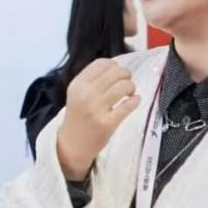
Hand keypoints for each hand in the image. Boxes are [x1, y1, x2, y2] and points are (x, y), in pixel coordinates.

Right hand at [57, 59, 139, 179]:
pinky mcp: (108, 123)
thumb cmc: (77, 115)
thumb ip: (91, 79)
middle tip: (127, 82)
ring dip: (131, 87)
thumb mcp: (76, 93)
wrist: (72, 144)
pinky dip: (135, 101)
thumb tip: (116, 65)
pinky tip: (135, 101)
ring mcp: (97, 109)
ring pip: (124, 86)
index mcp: (78, 84)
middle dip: (126, 75)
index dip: (114, 65)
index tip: (117, 71)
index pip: (101, 64)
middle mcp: (86, 94)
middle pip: (115, 73)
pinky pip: (128, 106)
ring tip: (130, 92)